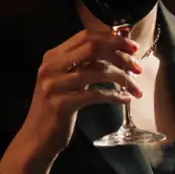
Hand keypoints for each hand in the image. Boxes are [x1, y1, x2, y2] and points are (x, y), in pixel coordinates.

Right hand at [18, 29, 142, 157]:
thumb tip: (117, 48)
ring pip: (98, 71)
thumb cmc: (57, 107)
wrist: (37, 137)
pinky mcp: (61, 104)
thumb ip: (85, 64)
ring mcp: (54, 85)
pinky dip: (115, 96)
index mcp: (53, 56)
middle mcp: (51, 66)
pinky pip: (96, 94)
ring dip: (123, 78)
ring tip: (135, 88)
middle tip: (137, 67)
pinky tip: (125, 99)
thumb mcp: (67, 80)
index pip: (86, 36)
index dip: (112, 38)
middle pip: (93, 48)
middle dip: (120, 56)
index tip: (132, 47)